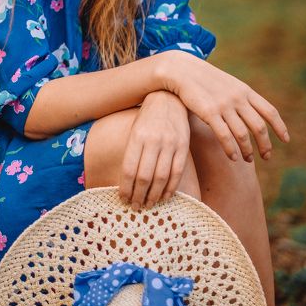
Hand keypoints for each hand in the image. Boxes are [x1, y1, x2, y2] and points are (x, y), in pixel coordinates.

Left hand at [118, 91, 190, 209]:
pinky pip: (177, 172)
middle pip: (144, 177)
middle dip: (138, 195)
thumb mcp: (134, 130)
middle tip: (135, 206)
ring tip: (148, 204)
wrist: (169, 98)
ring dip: (154, 195)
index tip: (123, 199)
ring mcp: (170, 144)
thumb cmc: (147, 118)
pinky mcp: (183, 147)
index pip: (129, 169)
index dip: (125, 188)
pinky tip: (164, 197)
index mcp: (137, 136)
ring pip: (161, 177)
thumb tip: (126, 181)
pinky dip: (170, 188)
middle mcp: (154, 141)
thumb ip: (132, 152)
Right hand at [157, 50, 289, 161]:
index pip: (270, 111)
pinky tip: (233, 158)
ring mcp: (224, 106)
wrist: (182, 70)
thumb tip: (252, 114)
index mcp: (245, 91)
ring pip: (243, 135)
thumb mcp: (228, 84)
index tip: (286, 140)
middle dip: (265, 145)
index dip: (280, 127)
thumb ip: (240, 97)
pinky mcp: (209, 113)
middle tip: (267, 157)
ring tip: (248, 159)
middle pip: (259, 127)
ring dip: (248, 150)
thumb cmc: (204, 80)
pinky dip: (231, 150)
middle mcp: (238, 99)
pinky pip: (225, 136)